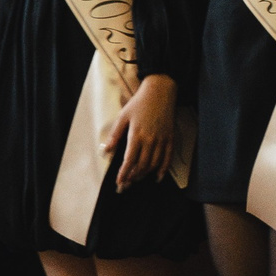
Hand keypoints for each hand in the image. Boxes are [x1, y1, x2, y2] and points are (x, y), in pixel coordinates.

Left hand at [105, 75, 176, 189]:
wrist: (161, 91)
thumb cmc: (140, 103)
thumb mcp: (123, 116)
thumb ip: (115, 135)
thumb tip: (106, 151)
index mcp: (137, 135)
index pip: (129, 160)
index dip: (124, 173)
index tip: (119, 183)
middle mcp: (150, 140)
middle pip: (142, 165)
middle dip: (133, 177)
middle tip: (126, 185)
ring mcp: (162, 139)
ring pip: (154, 163)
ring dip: (145, 174)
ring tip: (137, 179)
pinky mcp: (170, 138)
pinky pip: (168, 157)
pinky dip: (163, 169)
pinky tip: (158, 177)